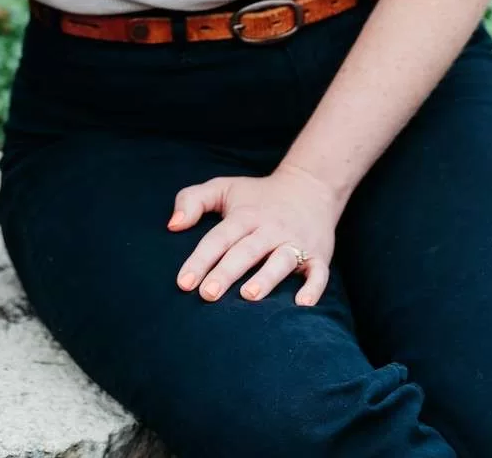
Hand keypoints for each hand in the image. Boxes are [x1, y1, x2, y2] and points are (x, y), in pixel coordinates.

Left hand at [167, 162, 337, 306]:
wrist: (310, 186)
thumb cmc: (258, 195)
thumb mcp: (224, 188)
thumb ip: (193, 200)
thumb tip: (172, 225)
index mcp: (245, 215)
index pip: (219, 238)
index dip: (200, 259)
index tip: (184, 282)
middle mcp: (270, 228)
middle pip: (246, 250)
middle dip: (226, 272)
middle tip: (207, 294)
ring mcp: (296, 242)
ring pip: (281, 260)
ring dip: (266, 278)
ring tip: (248, 296)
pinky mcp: (319, 255)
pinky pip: (319, 273)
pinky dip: (313, 288)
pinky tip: (302, 305)